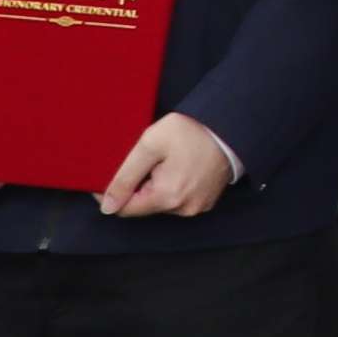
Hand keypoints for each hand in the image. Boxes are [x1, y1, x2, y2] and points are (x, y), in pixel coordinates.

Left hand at [99, 113, 238, 222]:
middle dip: (138, 186)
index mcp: (167, 196)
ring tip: (165, 162)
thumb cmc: (191, 131)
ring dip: (156, 187)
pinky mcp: (205, 203)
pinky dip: (172, 188)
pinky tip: (179, 169)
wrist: (230, 127)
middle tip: (146, 160)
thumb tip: (107, 206)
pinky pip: (178, 201)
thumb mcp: (150, 144)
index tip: (111, 174)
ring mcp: (196, 208)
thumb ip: (125, 176)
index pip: (124, 208)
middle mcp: (182, 209)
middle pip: (143, 206)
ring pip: (161, 204)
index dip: (112, 193)